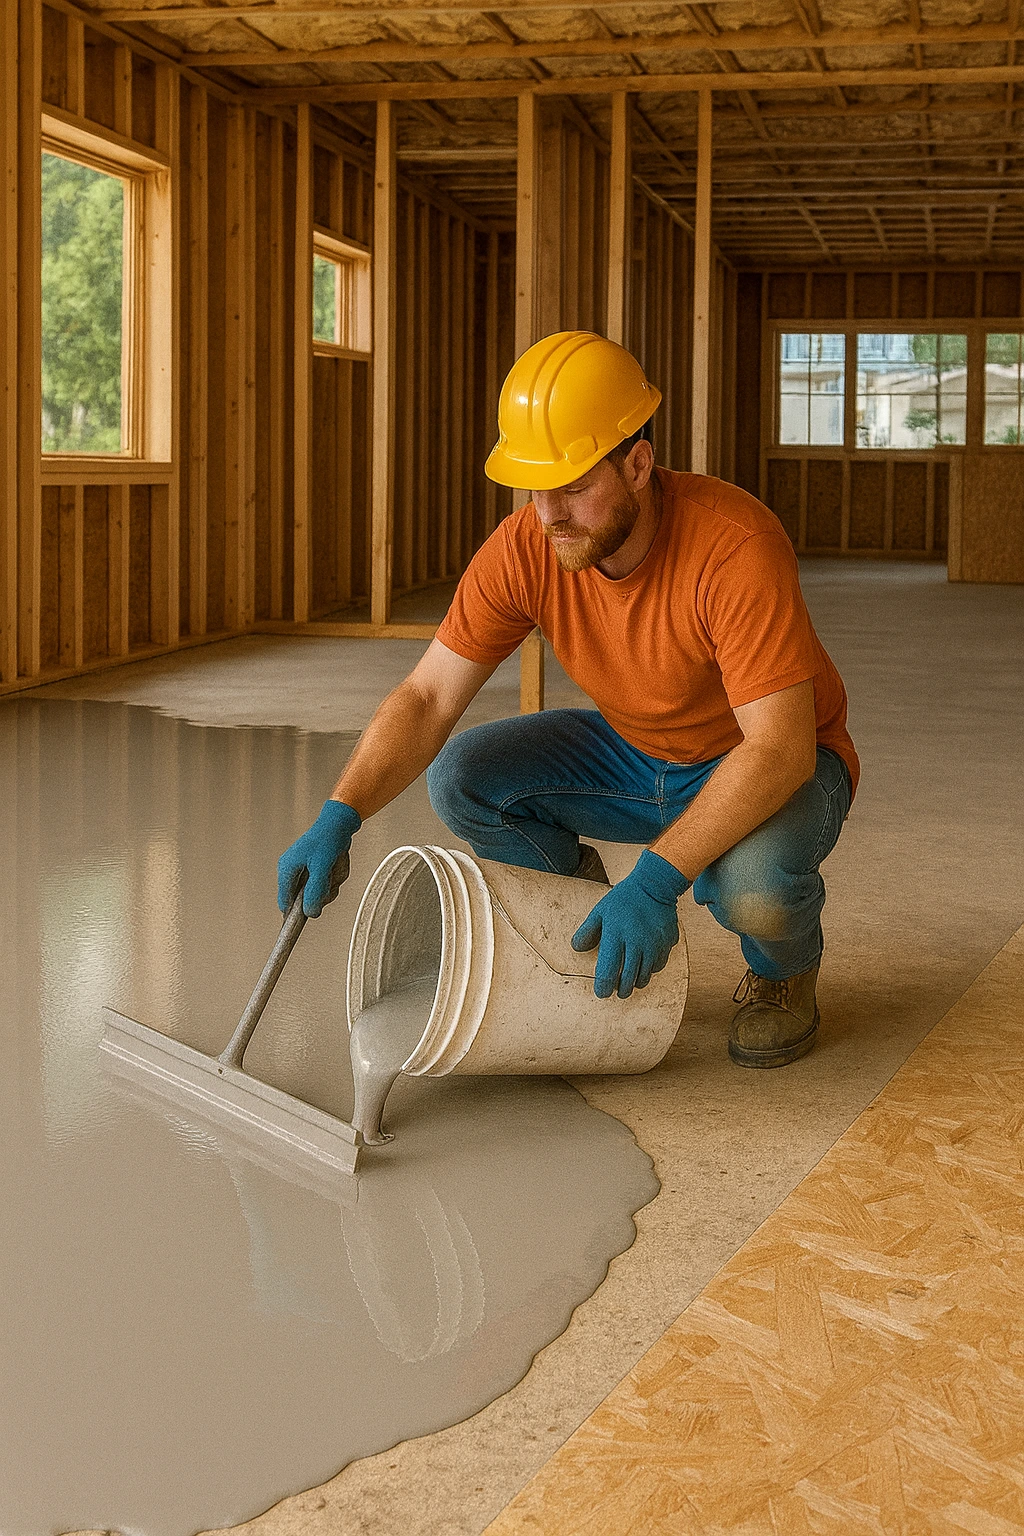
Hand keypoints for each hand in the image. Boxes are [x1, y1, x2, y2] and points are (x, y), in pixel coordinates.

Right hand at [277, 800, 361, 916]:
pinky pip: (328, 881)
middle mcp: (293, 871)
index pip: (285, 903)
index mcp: (287, 870)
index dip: (292, 917)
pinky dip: (337, 874)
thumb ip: (314, 891)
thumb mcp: (321, 867)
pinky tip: (338, 861)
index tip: (296, 930)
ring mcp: (305, 870)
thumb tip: (310, 913)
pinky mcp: (317, 868)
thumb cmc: (328, 840)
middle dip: (323, 890)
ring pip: (321, 891)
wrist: (340, 821)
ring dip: (333, 881)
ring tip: (335, 863)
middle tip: (330, 876)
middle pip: (307, 899)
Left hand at [571, 849, 689, 999]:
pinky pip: (657, 966)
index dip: (603, 986)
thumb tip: (577, 948)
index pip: (608, 970)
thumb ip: (588, 931)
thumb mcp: (600, 911)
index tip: (601, 993)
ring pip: (644, 977)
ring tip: (628, 982)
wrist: (655, 885)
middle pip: (628, 980)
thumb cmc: (623, 899)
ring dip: (634, 983)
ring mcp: (654, 944)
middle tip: (615, 991)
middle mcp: (637, 942)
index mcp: (616, 934)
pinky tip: (643, 965)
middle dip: (620, 990)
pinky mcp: (667, 943)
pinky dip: (649, 970)